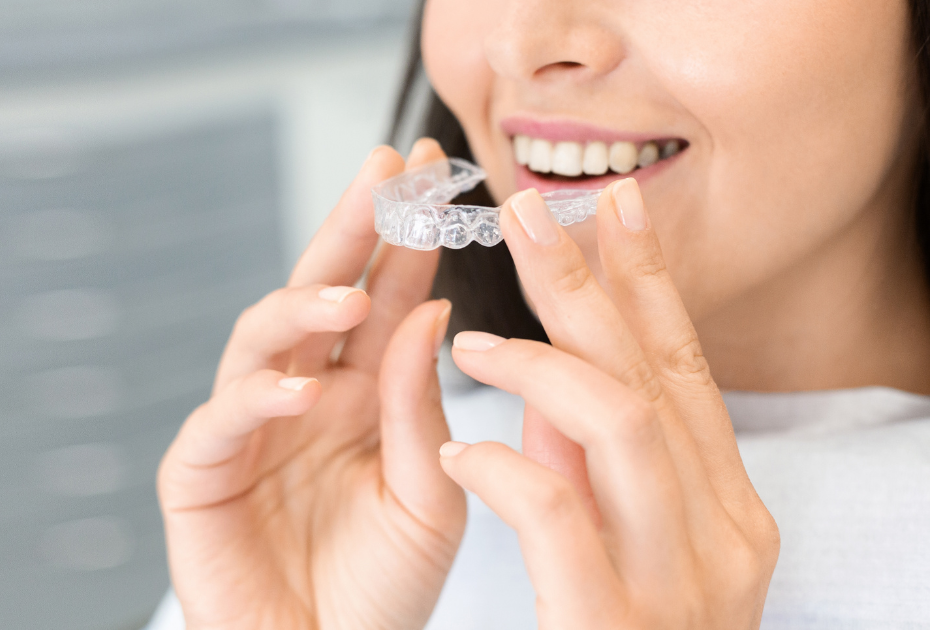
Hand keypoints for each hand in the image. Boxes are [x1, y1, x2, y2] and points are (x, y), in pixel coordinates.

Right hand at [157, 140, 465, 629]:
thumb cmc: (385, 586)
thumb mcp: (430, 494)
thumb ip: (422, 406)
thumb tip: (433, 311)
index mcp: (370, 392)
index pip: (391, 298)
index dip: (410, 238)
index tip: (438, 176)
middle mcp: (311, 393)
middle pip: (325, 291)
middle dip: (352, 227)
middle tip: (386, 169)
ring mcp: (254, 426)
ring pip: (263, 336)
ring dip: (302, 306)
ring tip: (345, 293)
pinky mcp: (203, 472)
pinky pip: (222, 419)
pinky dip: (255, 397)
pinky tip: (295, 389)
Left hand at [439, 180, 778, 627]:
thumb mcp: (617, 534)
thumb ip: (589, 460)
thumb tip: (549, 369)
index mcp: (724, 502)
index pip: (682, 366)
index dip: (646, 280)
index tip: (610, 206)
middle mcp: (720, 531)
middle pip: (654, 372)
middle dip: (590, 281)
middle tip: (533, 208)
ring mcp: (679, 580)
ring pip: (622, 422)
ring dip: (540, 362)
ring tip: (471, 338)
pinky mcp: (616, 621)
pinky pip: (560, 512)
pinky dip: (506, 463)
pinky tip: (458, 444)